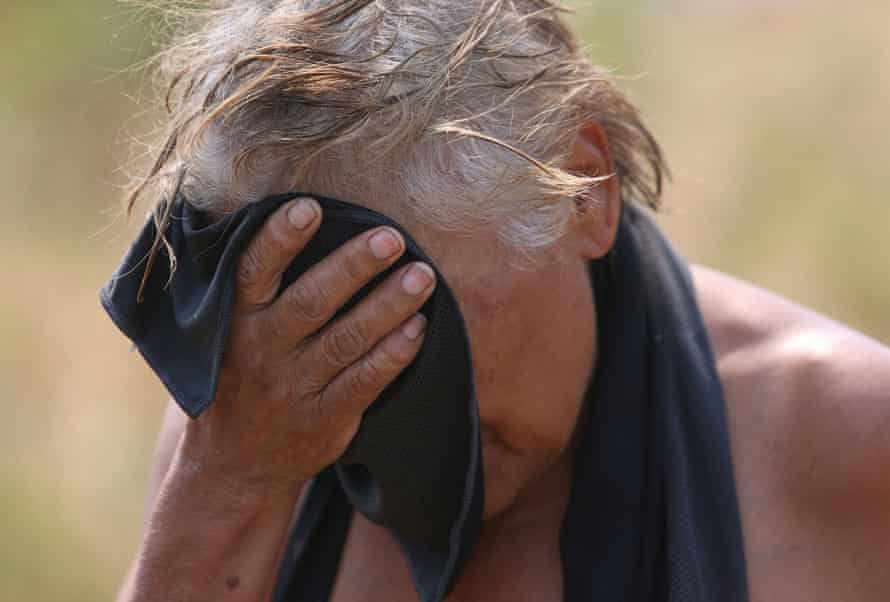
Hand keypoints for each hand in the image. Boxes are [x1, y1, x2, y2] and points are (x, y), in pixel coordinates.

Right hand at [181, 197, 435, 502]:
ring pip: (347, 340)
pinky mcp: (327, 418)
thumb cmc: (239, 378)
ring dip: (388, 305)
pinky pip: (366, 382)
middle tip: (392, 238)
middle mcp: (263, 351)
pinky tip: (419, 327)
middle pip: (312, 303)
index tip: (309, 207)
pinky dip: (394, 355)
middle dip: (353, 268)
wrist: (235, 465)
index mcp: (235, 322)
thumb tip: (300, 220)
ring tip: (422, 276)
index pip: (253, 273)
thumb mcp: (224, 335)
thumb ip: (255, 291)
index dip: (279, 239)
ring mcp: (296, 387)